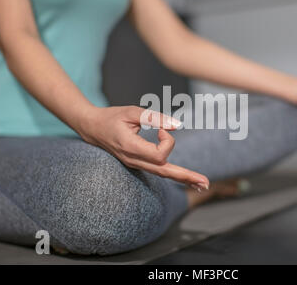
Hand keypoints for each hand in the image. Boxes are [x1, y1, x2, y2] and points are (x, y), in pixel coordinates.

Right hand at [77, 106, 209, 189]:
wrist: (91, 127)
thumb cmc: (111, 117)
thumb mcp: (132, 111)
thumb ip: (154, 117)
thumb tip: (177, 125)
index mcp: (131, 148)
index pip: (159, 155)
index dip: (167, 141)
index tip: (162, 128)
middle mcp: (134, 160)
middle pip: (164, 172)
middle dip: (186, 176)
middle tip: (205, 183)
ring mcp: (135, 164)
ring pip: (162, 174)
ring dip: (183, 178)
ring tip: (202, 184)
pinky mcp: (138, 163)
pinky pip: (158, 171)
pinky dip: (174, 174)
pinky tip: (187, 178)